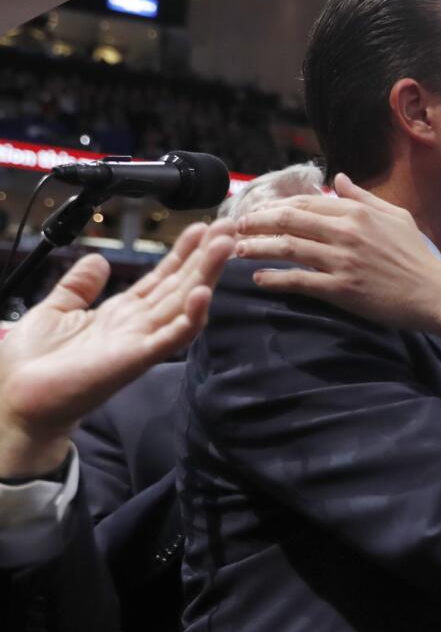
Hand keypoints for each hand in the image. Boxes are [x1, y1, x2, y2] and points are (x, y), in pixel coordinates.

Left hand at [0, 220, 233, 477]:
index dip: (182, 254)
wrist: (18, 402)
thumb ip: (78, 286)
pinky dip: (191, 317)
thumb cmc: (32, 365)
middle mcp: (137, 325)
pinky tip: (204, 294)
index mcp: (120, 314)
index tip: (202, 229)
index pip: (160, 278)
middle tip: (228, 229)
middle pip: (180, 285)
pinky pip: (171, 338)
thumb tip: (98, 260)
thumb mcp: (53, 311)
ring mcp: (141, 342)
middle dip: (205, 257)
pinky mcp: (136, 359)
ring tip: (224, 247)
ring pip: (183, 304)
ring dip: (206, 275)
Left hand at [234, 174, 440, 345]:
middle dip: (256, 222)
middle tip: (236, 227)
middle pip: (289, 221)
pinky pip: (299, 281)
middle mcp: (347, 232)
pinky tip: (259, 278)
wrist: (435, 293)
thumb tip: (338, 178)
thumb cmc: (418, 256)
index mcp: (358, 212)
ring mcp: (343, 261)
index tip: (256, 210)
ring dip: (257, 248)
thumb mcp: (396, 216)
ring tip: (236, 250)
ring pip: (288, 248)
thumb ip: (363, 197)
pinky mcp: (343, 289)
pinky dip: (275, 278)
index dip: (275, 206)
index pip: (305, 203)